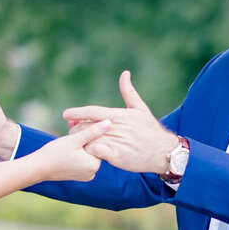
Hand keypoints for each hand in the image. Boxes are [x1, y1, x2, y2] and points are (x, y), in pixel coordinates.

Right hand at [27, 119, 107, 182]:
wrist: (37, 168)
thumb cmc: (54, 153)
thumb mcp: (74, 140)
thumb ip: (92, 131)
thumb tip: (109, 122)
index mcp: (94, 165)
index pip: (98, 143)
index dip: (88, 131)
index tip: (78, 125)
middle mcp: (92, 172)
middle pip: (92, 148)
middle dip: (83, 136)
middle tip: (71, 127)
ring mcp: (85, 175)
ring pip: (86, 152)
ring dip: (79, 142)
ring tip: (67, 135)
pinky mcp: (78, 175)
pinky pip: (81, 159)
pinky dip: (76, 151)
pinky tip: (67, 145)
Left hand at [63, 71, 177, 173]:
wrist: (163, 151)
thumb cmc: (150, 129)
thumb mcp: (140, 108)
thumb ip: (129, 92)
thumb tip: (125, 73)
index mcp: (119, 115)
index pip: (93, 111)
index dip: (77, 112)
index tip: (65, 114)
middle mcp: (115, 127)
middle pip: (87, 127)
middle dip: (76, 129)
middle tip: (70, 131)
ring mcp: (115, 142)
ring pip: (89, 140)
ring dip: (81, 142)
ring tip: (76, 143)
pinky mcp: (116, 156)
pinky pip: (96, 153)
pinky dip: (89, 153)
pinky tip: (87, 154)